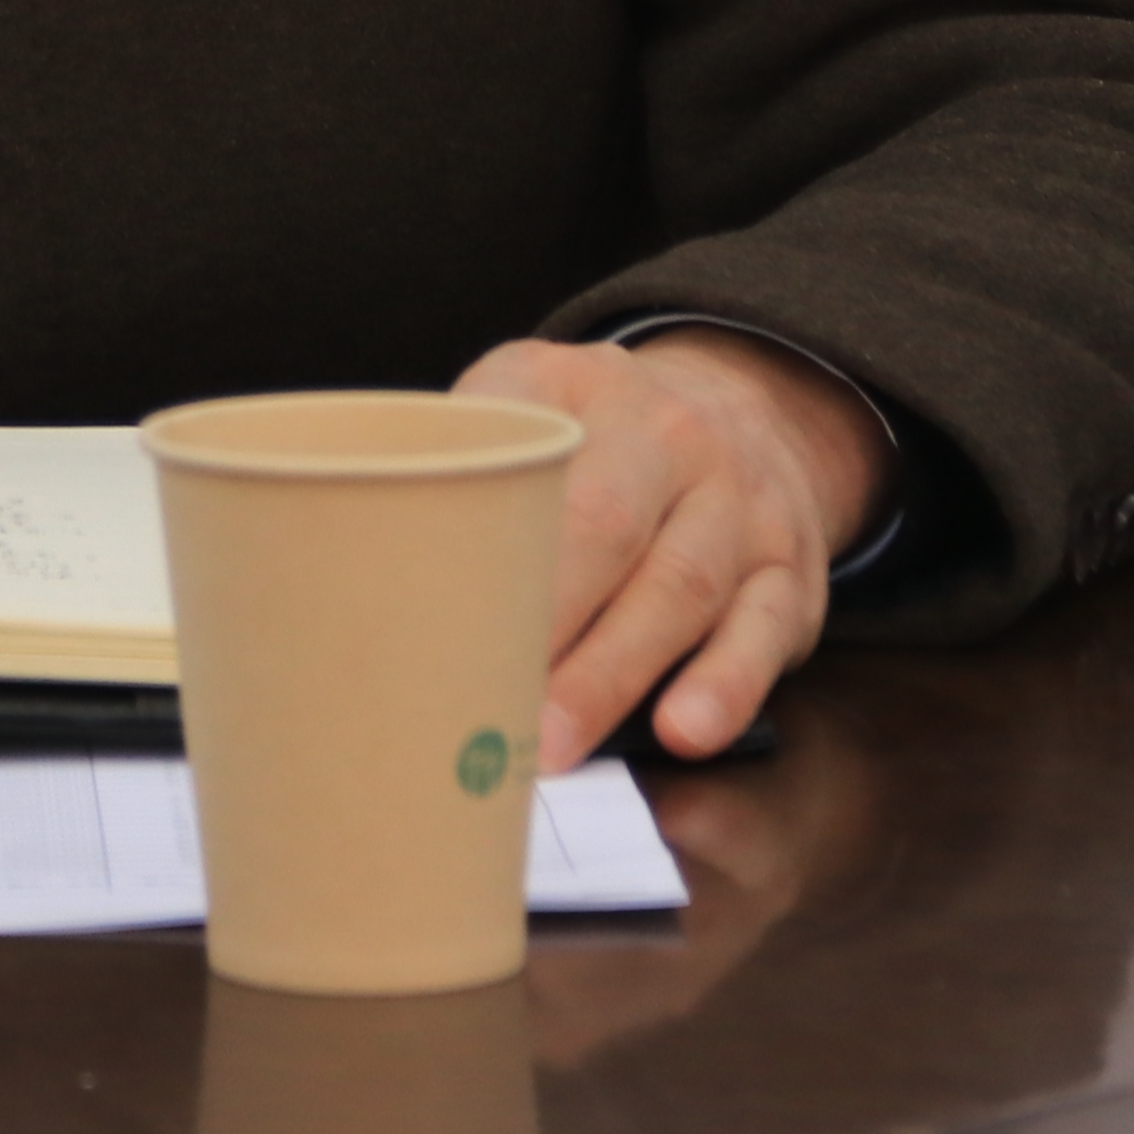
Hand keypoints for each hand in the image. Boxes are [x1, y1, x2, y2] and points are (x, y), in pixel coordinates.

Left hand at [451, 331, 889, 770]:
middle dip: (546, 625)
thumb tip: (343, 555)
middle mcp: (670, 434)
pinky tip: (685, 732)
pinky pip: (763, 628)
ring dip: (618, 674)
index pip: (531, 457)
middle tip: (487, 709)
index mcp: (582, 387)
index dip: (489, 544)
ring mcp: (740, 501)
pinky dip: (727, 684)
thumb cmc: (600, 437)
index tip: (436, 622)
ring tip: (558, 746)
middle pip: (607, 527)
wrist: (752, 405)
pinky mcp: (790, 571)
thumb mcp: (528, 403)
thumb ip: (457, 461)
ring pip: (683, 586)